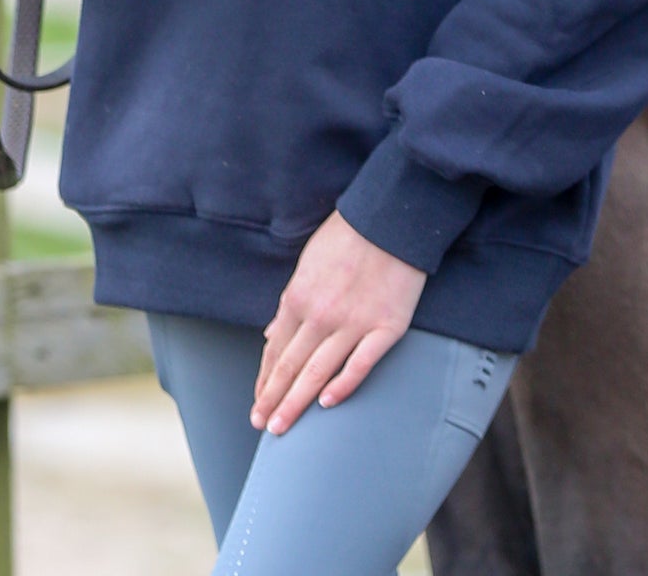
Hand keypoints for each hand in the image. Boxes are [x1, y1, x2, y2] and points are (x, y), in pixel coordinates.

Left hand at [251, 211, 425, 434]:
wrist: (390, 218)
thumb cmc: (346, 236)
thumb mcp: (307, 263)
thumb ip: (290, 301)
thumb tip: (271, 333)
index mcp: (298, 296)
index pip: (276, 349)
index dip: (265, 379)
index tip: (258, 403)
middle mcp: (320, 314)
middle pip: (291, 366)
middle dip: (273, 399)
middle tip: (263, 426)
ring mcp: (353, 323)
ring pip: (318, 372)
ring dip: (296, 403)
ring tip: (283, 428)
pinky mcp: (386, 327)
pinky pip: (360, 364)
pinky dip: (343, 386)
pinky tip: (328, 405)